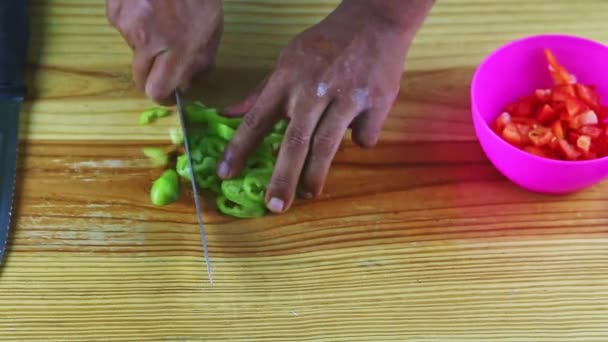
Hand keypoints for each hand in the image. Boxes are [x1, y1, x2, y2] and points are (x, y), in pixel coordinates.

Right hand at [106, 0, 222, 102]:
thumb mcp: (212, 33)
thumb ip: (199, 64)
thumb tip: (185, 84)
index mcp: (175, 51)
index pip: (156, 91)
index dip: (163, 96)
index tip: (168, 94)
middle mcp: (147, 42)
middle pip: (140, 77)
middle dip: (152, 75)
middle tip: (164, 62)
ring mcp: (127, 26)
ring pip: (133, 49)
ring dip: (145, 44)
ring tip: (162, 21)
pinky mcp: (114, 11)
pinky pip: (123, 28)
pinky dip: (134, 23)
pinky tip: (148, 8)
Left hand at [217, 0, 432, 212]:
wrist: (375, 19)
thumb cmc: (326, 42)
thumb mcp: (288, 59)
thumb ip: (262, 91)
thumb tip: (229, 112)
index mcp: (287, 79)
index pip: (257, 119)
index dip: (239, 149)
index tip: (226, 174)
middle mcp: (313, 90)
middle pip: (294, 141)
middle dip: (282, 178)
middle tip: (274, 206)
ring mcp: (346, 97)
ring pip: (328, 145)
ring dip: (316, 174)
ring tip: (307, 194)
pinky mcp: (375, 102)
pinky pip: (364, 135)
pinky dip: (360, 140)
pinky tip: (357, 134)